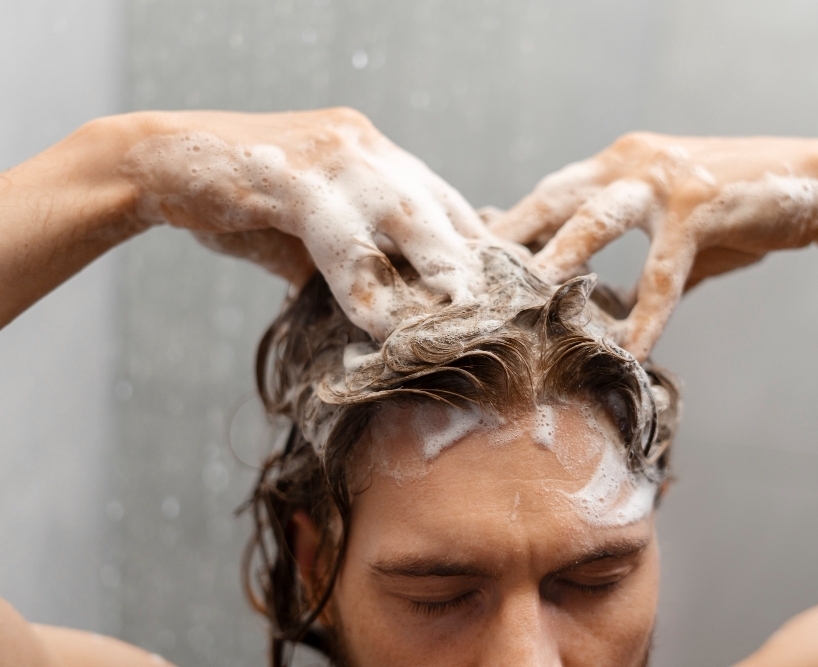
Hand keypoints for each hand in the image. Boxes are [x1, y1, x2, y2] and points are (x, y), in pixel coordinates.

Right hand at [122, 107, 490, 339]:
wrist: (162, 163)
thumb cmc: (245, 204)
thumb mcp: (313, 235)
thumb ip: (356, 263)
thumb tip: (392, 319)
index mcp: (379, 157)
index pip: (446, 203)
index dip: (478, 249)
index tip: (505, 294)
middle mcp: (367, 148)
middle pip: (438, 210)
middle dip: (471, 266)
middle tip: (502, 316)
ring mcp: (332, 156)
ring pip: (403, 217)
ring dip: (435, 272)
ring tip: (460, 321)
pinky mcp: (292, 175)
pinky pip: (340, 236)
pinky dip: (362, 282)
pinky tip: (381, 322)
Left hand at [490, 134, 817, 359]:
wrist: (817, 180)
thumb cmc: (734, 211)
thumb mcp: (670, 226)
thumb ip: (629, 255)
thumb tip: (591, 304)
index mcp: (615, 165)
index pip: (548, 196)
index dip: (510, 230)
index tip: (470, 265)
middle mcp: (629, 164)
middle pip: (553, 198)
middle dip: (509, 237)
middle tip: (467, 278)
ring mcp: (664, 180)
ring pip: (597, 220)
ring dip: (558, 258)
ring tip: (524, 297)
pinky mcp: (702, 205)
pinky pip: (665, 268)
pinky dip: (649, 312)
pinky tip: (633, 348)